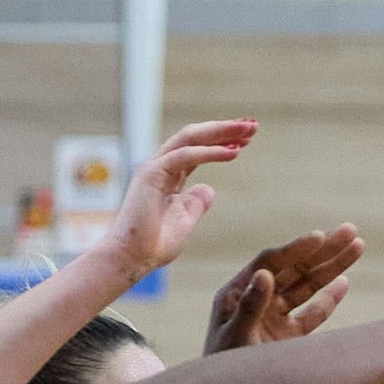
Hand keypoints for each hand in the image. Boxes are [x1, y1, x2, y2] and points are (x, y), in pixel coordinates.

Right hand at [99, 119, 256, 277]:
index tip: (247, 138)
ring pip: (191, 138)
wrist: (130, 259)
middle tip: (253, 125)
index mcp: (168, 175)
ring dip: (221, 132)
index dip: (222, 140)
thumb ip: (195, 204)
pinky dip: (210, 152)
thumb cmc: (153, 245)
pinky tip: (233, 152)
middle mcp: (160, 165)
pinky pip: (185, 156)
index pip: (198, 149)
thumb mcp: (184, 221)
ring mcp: (154, 167)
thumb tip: (208, 189)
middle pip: (196, 137)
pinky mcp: (151, 174)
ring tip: (249, 131)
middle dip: (225, 128)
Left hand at [202, 225, 364, 354]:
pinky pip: (311, 315)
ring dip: (331, 267)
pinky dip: (328, 300)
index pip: (270, 263)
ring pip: (307, 287)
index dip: (295, 249)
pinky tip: (345, 282)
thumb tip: (264, 274)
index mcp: (237, 293)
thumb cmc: (222, 369)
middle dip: (323, 250)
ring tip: (358, 246)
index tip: (319, 236)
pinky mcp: (287, 337)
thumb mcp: (234, 338)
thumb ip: (250, 308)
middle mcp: (257, 299)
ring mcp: (273, 318)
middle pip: (294, 268)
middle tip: (350, 230)